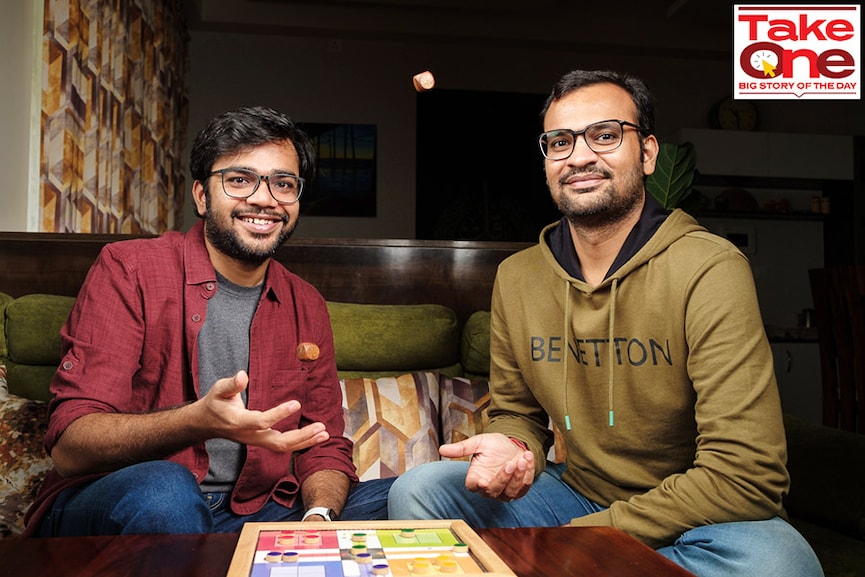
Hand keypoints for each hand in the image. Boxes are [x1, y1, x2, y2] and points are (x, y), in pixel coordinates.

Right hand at [192, 370, 329, 452]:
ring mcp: (256, 441)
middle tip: (320, 426)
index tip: (297, 403)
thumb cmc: (215, 403)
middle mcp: (249, 436)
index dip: (279, 414)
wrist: (207, 424)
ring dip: (305, 442)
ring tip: (324, 433)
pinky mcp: (262, 441)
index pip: (261, 421)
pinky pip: (283, 446)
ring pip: (283, 448)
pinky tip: (316, 436)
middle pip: (278, 442)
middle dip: (301, 436)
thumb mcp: (218, 390)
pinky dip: (301, 443)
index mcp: (238, 422)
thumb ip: (231, 384)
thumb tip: (243, 375)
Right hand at [439, 433, 533, 501]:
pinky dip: (528, 474)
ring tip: (521, 459)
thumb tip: (442, 449)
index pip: (472, 486)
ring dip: (518, 477)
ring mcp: (504, 491)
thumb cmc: (493, 445)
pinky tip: (527, 459)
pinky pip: (524, 488)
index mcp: (475, 477)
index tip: (483, 481)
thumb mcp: (479, 442)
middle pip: (493, 491)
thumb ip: (462, 448)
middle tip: (510, 463)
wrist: (512, 445)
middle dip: (503, 478)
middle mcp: (488, 487)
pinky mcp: (518, 490)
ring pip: (510, 492)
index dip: (477, 486)